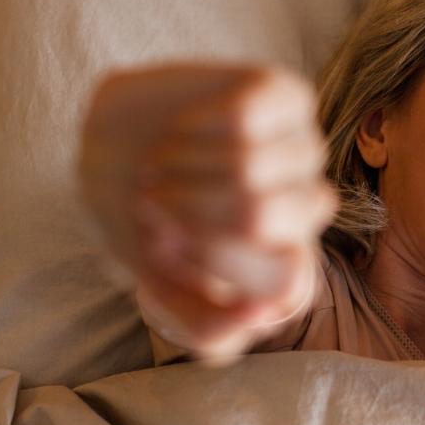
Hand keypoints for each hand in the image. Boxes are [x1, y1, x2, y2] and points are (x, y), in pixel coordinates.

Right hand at [78, 63, 337, 356]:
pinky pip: (247, 115)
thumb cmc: (145, 224)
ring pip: (249, 166)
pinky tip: (181, 128)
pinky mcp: (289, 96)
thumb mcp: (162, 290)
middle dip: (185, 207)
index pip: (284, 284)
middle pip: (257, 216)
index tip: (167, 245)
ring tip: (160, 162)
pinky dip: (197, 125)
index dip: (208, 261)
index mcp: (291, 265)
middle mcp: (308, 209)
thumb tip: (263, 315)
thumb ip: (208, 328)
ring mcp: (305, 151)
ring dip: (183, 165)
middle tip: (153, 197)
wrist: (117, 148)